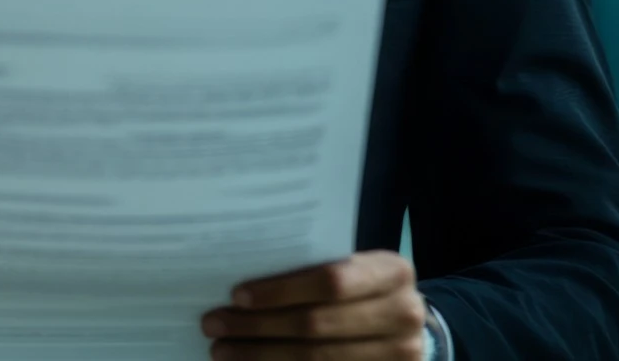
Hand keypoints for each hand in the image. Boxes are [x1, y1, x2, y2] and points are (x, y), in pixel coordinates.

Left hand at [202, 251, 428, 359]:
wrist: (402, 322)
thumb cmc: (360, 286)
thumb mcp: (349, 267)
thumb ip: (309, 269)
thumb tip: (237, 287)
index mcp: (392, 272)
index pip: (330, 281)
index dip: (281, 290)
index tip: (236, 296)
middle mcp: (404, 315)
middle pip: (317, 325)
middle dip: (259, 327)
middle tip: (214, 325)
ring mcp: (401, 355)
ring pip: (317, 359)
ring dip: (261, 356)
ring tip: (222, 351)